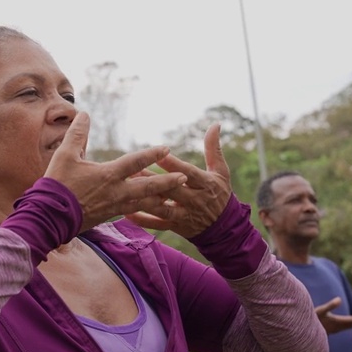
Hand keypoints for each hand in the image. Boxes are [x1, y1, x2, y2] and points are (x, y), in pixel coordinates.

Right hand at [45, 112, 186, 230]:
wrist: (49, 216)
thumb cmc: (57, 184)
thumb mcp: (65, 155)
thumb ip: (77, 134)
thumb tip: (84, 114)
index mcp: (109, 175)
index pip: (135, 162)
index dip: (152, 154)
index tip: (166, 148)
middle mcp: (116, 192)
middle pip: (149, 187)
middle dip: (168, 183)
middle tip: (184, 178)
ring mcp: (114, 207)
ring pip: (144, 203)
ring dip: (160, 199)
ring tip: (174, 198)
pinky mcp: (109, 217)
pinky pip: (132, 213)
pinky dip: (144, 210)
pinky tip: (150, 210)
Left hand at [125, 124, 233, 238]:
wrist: (225, 227)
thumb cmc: (220, 193)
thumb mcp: (221, 171)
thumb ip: (213, 148)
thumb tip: (215, 124)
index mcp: (205, 184)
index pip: (188, 173)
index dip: (173, 165)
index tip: (158, 155)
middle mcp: (195, 200)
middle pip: (172, 190)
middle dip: (154, 180)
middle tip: (134, 170)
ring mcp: (184, 215)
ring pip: (163, 208)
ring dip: (145, 199)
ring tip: (128, 189)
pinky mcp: (176, 227)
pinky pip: (157, 224)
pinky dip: (142, 220)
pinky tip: (126, 213)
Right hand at [314, 296, 351, 332]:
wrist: (305, 331)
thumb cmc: (312, 319)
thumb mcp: (320, 311)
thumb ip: (330, 305)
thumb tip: (339, 299)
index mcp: (337, 322)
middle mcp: (338, 327)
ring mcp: (335, 328)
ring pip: (349, 325)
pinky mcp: (333, 328)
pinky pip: (345, 326)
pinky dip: (351, 324)